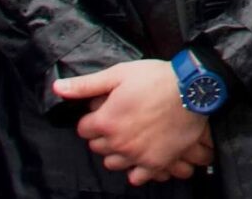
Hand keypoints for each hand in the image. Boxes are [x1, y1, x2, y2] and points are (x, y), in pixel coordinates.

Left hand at [55, 61, 214, 183]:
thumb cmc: (157, 78)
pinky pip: (136, 177)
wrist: (194, 88)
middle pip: (97, 147)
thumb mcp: (120, 74)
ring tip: (130, 137)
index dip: (94, 118)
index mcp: (105, 121)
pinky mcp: (155, 162)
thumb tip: (57, 88)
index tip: (107, 109)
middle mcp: (117, 142)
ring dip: (117, 152)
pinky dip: (136, 169)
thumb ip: (86, 85)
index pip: (83, 129)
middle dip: (104, 134)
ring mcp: (136, 155)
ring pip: (113, 163)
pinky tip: (141, 155)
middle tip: (121, 120)